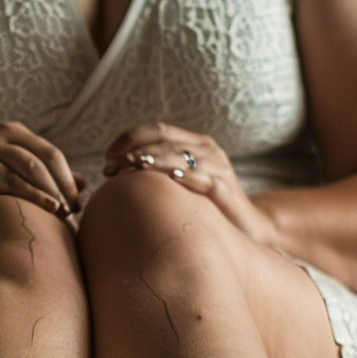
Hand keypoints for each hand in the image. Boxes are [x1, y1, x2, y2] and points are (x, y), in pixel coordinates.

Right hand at [0, 121, 84, 219]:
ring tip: (63, 213)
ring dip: (52, 191)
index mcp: (15, 133)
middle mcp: (2, 134)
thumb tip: (85, 184)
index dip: (69, 180)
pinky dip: (33, 195)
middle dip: (64, 185)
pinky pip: (12, 180)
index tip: (79, 206)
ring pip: (32, 166)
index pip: (53, 155)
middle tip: (74, 211)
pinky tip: (48, 209)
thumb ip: (48, 180)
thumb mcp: (17, 182)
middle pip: (46, 157)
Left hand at [104, 123, 271, 242]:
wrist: (249, 228)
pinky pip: (198, 178)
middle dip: (132, 149)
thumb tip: (118, 175)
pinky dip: (179, 176)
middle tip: (110, 165)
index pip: (156, 130)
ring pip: (177, 154)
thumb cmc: (208, 208)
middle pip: (162, 138)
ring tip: (127, 167)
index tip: (107, 156)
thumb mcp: (182, 186)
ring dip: (149, 160)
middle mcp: (206, 150)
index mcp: (194, 144)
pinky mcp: (223, 188)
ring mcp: (216, 167)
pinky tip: (162, 180)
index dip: (128, 139)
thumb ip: (159, 175)